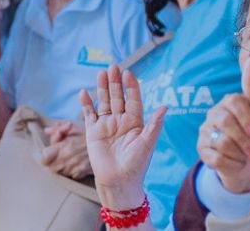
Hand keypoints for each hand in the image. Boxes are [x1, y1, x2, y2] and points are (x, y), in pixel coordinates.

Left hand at [40, 123, 92, 178]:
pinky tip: (77, 162)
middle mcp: (67, 160)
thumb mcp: (75, 126)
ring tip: (70, 156)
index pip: (44, 157)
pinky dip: (71, 169)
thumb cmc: (90, 133)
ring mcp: (73, 169)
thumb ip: (59, 129)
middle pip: (50, 166)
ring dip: (62, 165)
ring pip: (60, 171)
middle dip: (53, 160)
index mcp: (63, 148)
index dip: (45, 154)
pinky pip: (70, 175)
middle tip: (60, 152)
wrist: (109, 144)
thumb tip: (47, 131)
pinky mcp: (81, 174)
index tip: (50, 149)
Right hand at [81, 65, 165, 210]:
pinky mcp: (93, 132)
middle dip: (115, 82)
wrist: (118, 183)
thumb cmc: (136, 165)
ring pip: (104, 102)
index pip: (133, 99)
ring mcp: (106, 125)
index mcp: (135, 122)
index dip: (131, 86)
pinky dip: (86, 104)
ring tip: (101, 73)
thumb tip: (165, 106)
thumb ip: (154, 124)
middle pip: (118, 97)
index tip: (128, 73)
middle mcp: (121, 120)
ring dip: (102, 88)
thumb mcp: (147, 144)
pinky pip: (89, 115)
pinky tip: (84, 92)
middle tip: (112, 67)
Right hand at [196, 54, 249, 193]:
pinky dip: (232, 164)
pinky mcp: (201, 149)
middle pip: (226, 123)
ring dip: (240, 154)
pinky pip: (216, 158)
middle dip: (245, 141)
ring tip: (246, 156)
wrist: (249, 162)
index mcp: (229, 101)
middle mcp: (214, 113)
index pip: (234, 103)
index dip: (246, 119)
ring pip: (221, 143)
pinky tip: (237, 162)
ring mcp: (205, 131)